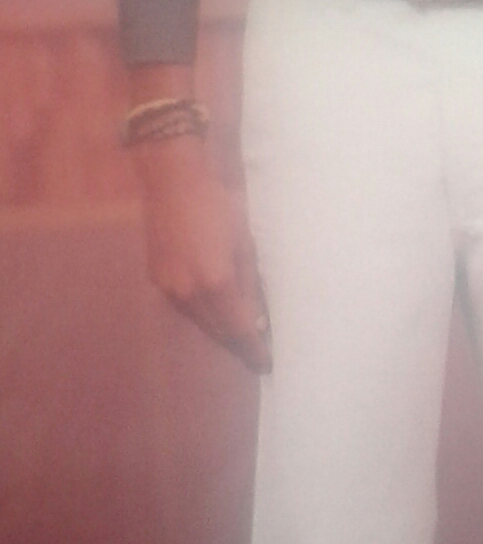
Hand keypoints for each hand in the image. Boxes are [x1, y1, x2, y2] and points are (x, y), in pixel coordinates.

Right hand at [134, 136, 271, 372]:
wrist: (172, 180)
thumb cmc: (218, 204)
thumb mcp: (244, 243)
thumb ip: (249, 284)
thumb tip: (255, 317)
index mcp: (216, 283)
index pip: (239, 329)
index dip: (253, 349)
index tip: (265, 364)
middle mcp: (189, 293)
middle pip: (217, 331)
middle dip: (237, 344)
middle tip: (253, 355)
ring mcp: (169, 287)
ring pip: (198, 321)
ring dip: (217, 330)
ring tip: (236, 337)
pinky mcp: (157, 278)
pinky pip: (183, 306)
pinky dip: (200, 313)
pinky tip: (211, 311)